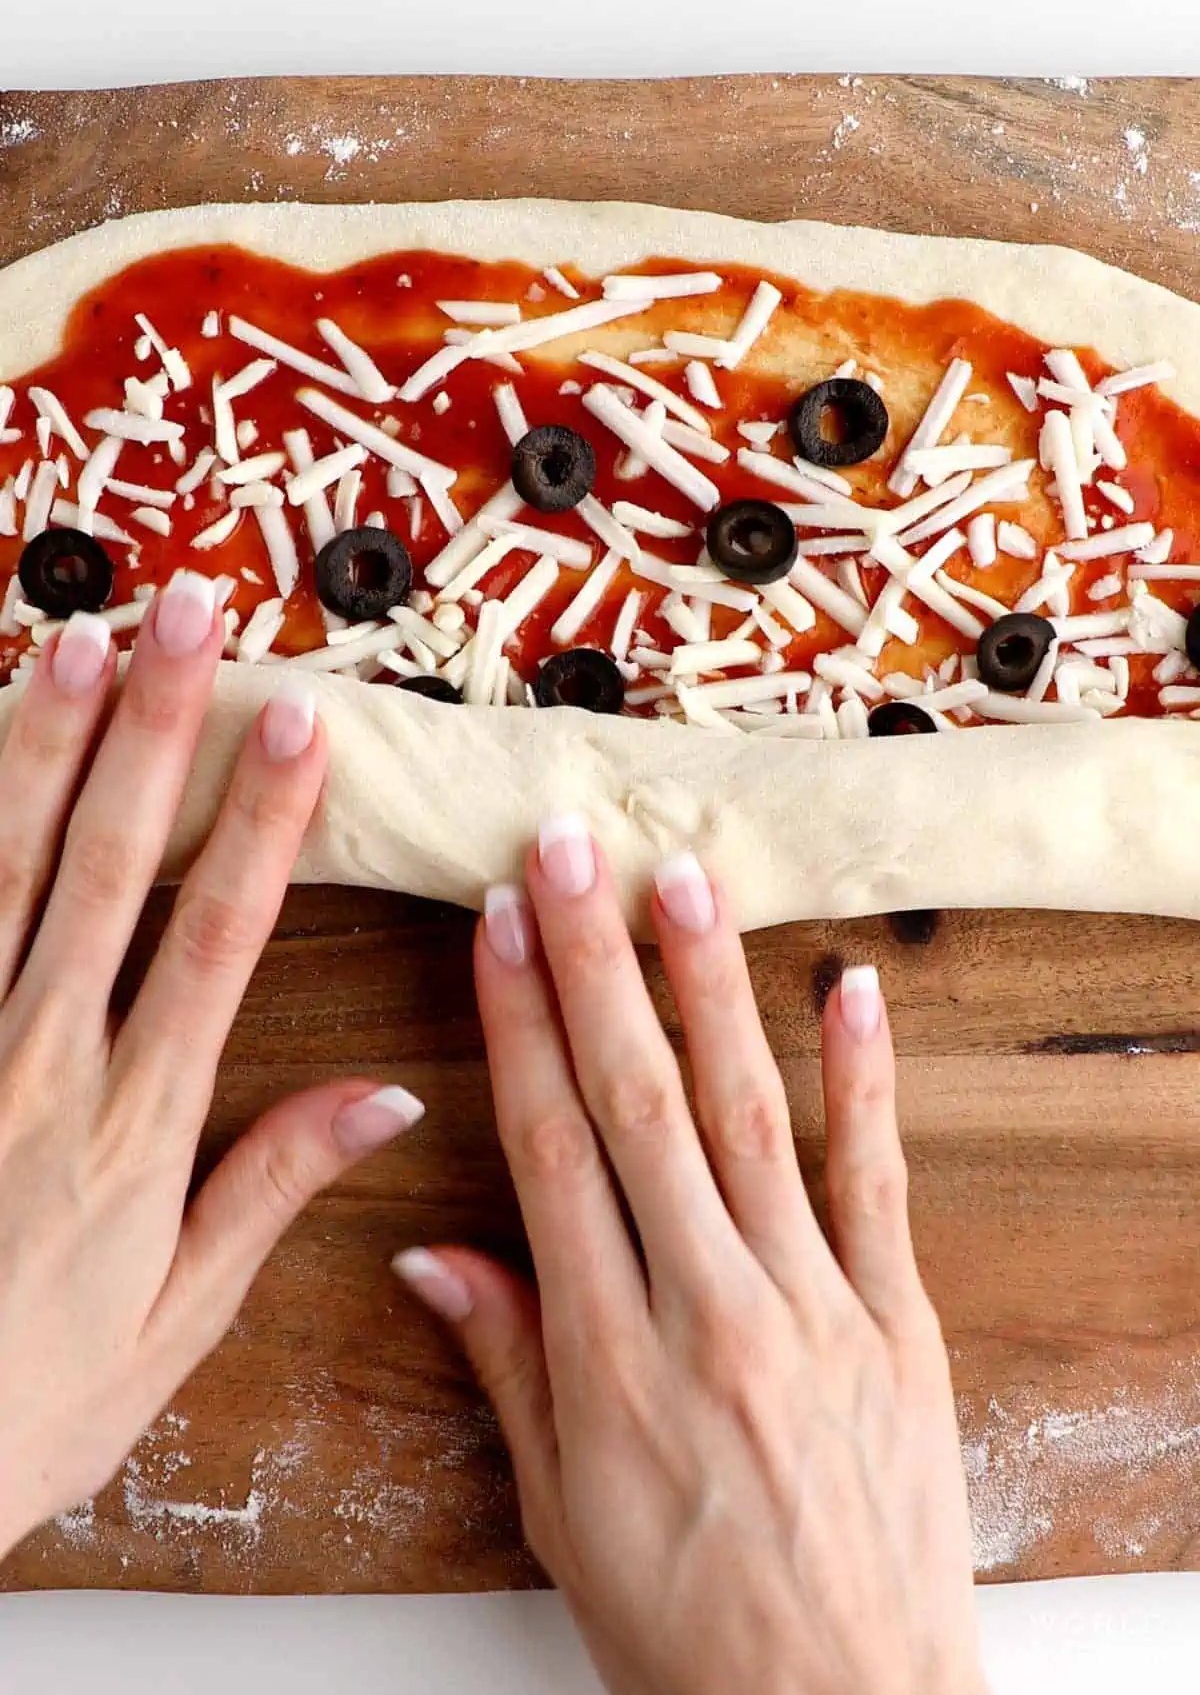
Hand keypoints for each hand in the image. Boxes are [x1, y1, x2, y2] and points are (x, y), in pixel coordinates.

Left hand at [0, 574, 423, 1554]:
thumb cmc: (23, 1406)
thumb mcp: (176, 1324)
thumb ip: (271, 1191)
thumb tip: (387, 1099)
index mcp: (134, 1125)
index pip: (216, 939)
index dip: (260, 821)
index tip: (295, 724)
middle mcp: (42, 1066)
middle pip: (107, 867)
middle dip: (154, 729)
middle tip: (186, 614)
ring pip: (4, 871)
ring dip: (43, 747)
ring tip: (78, 639)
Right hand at [395, 819, 984, 1694]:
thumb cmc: (689, 1629)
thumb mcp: (561, 1513)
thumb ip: (506, 1365)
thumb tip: (428, 1258)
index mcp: (613, 1354)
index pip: (550, 1147)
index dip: (518, 1024)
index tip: (497, 928)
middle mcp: (712, 1307)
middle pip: (638, 1101)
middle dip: (594, 963)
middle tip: (568, 851)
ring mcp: (817, 1304)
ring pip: (747, 1114)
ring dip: (709, 988)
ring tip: (680, 881)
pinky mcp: (900, 1318)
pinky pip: (879, 1179)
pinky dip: (864, 1079)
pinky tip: (847, 988)